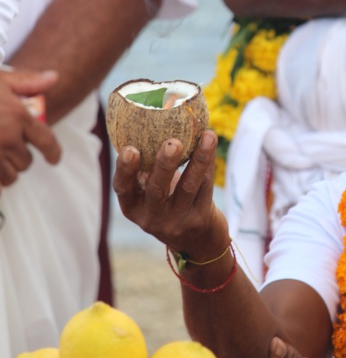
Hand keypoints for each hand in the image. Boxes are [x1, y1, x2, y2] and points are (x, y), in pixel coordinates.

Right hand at [0, 68, 60, 185]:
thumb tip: (53, 77)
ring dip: (6, 172)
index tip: (53, 159)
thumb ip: (26, 81)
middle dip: (20, 158)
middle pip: (26, 162)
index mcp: (18, 116)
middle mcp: (7, 138)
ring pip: (9, 177)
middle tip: (9, 150)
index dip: (54, 153)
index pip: (46, 141)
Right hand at [112, 129, 228, 257]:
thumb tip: (142, 117)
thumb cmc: (167, 202)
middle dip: (165, 165)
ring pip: (189, 187)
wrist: (196, 241)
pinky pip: (206, 187)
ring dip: (199, 159)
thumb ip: (145, 167)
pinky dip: (209, 163)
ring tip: (207, 136)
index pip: (124, 189)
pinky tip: (210, 142)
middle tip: (173, 143)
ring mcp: (178, 220)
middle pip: (157, 190)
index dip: (125, 170)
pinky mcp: (200, 219)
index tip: (130, 149)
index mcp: (133, 206)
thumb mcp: (149, 192)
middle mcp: (152, 217)